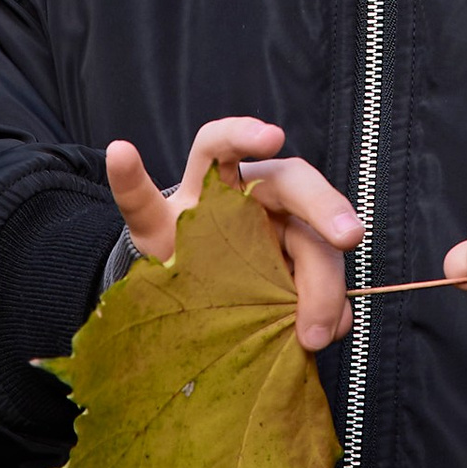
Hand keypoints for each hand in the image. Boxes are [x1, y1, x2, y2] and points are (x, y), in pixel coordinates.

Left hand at [105, 119, 361, 352]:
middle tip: (348, 236)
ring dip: (324, 287)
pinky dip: (332, 311)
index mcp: (218, 178)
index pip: (225, 143)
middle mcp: (263, 196)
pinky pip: (329, 287)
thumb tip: (118, 149)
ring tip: (312, 333)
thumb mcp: (149, 227)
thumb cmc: (173, 250)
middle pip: (298, 188)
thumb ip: (134, 193)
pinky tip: (327, 331)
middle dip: (326, 208)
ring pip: (319, 245)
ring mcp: (291, 232)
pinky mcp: (308, 273)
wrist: (189, 298)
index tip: (272, 137)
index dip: (245, 134)